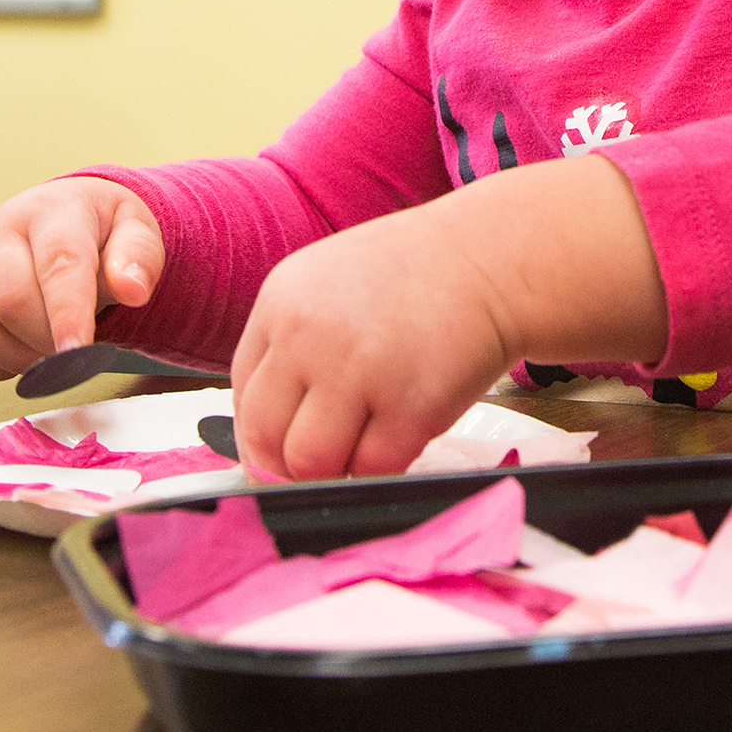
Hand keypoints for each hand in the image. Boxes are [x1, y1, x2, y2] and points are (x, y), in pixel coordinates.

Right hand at [0, 177, 164, 379]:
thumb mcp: (135, 229)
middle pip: (10, 301)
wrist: (60, 218)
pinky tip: (25, 351)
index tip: (78, 352)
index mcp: (49, 211)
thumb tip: (133, 290)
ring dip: (21, 358)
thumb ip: (139, 257)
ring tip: (52, 351)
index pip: (57, 264)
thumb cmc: (101, 230)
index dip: (67, 313)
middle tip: (77, 350)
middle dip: (46, 340)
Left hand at [231, 212, 511, 480]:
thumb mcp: (326, 288)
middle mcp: (307, 334)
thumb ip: (291, 349)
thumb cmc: (412, 279)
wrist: (488, 260)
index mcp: (280, 303)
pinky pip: (373, 468)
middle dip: (287, 466)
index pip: (243, 395)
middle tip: (318, 468)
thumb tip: (267, 438)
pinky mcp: (410, 405)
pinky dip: (382, 469)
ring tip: (363, 448)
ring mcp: (356, 370)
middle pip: (265, 436)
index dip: (259, 437)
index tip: (278, 456)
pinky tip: (399, 440)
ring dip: (335, 471)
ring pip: (311, 463)